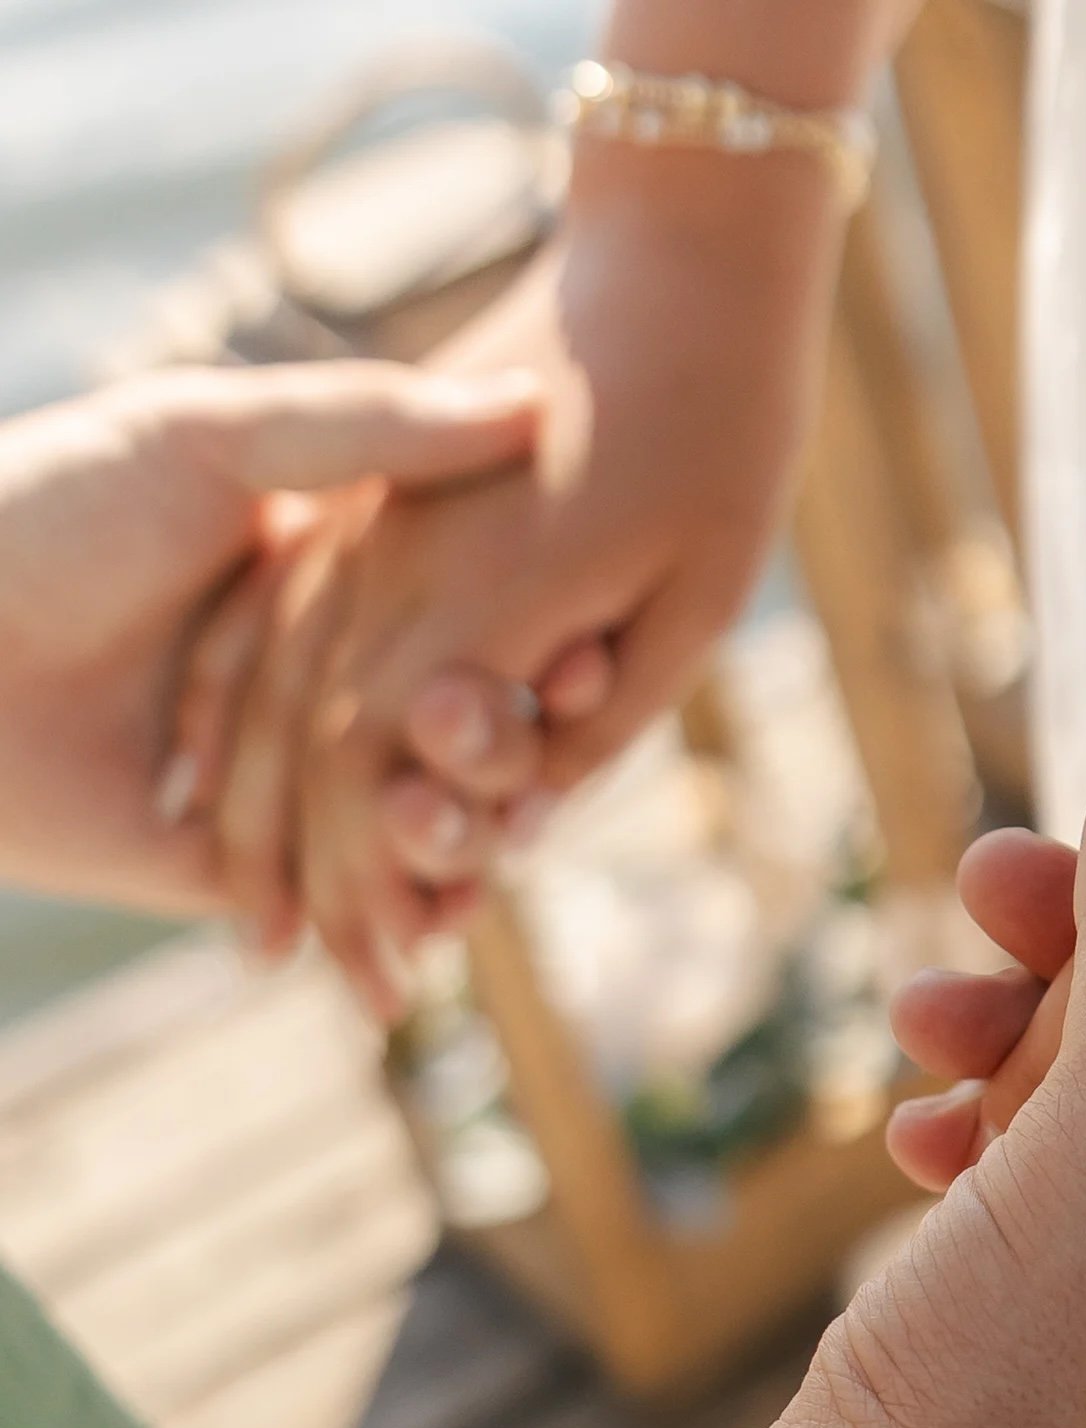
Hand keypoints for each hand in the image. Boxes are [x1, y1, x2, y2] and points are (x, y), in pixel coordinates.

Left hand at [0, 364, 538, 914]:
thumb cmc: (44, 509)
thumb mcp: (211, 434)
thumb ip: (374, 428)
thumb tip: (534, 405)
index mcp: (323, 578)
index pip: (466, 627)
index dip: (534, 656)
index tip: (592, 666)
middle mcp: (307, 680)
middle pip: (445, 740)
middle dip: (498, 768)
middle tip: (533, 779)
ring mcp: (266, 779)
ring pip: (397, 830)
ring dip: (452, 851)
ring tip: (480, 862)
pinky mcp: (218, 872)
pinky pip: (321, 902)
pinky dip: (381, 920)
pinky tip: (428, 924)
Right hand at [190, 152, 851, 1014]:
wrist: (681, 268)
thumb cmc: (721, 436)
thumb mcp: (697, 598)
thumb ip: (602, 719)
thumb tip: (519, 828)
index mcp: (480, 599)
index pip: (381, 777)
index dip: (377, 889)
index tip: (392, 982)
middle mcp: (392, 564)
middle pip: (312, 752)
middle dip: (322, 885)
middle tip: (354, 992)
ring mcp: (364, 521)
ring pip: (273, 689)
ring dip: (266, 816)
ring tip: (277, 928)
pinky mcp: (364, 493)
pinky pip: (276, 616)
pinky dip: (247, 712)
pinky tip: (225, 781)